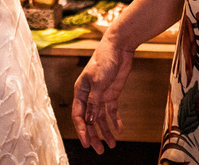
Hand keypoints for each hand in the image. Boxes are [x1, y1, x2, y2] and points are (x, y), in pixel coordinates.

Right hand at [71, 35, 133, 152]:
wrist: (118, 47)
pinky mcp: (111, 94)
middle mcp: (89, 96)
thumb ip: (94, 101)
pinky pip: (112, 112)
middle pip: (90, 120)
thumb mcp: (98, 81)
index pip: (79, 115)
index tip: (86, 144)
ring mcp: (100, 96)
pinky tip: (120, 130)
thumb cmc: (104, 60)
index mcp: (80, 91)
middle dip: (94, 136)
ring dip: (105, 132)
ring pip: (100, 118)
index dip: (82, 130)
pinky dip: (115, 121)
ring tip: (111, 145)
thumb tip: (90, 121)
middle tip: (100, 150)